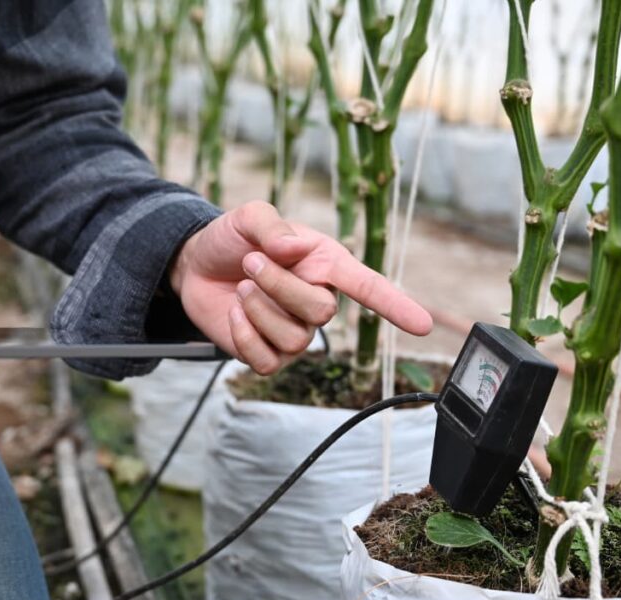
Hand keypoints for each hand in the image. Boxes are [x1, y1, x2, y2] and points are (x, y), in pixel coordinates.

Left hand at [170, 201, 432, 373]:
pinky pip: (267, 361)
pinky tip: (235, 315)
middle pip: (321, 312)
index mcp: (326, 265)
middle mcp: (317, 301)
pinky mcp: (267, 355)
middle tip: (250, 262)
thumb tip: (292, 248)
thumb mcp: (248, 218)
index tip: (424, 325)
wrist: (195, 265)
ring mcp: (295, 332)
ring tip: (242, 286)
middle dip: (279, 286)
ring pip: (294, 339)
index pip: (369, 288)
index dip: (396, 305)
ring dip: (258, 309)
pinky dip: (244, 336)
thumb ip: (271, 225)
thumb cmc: (232, 239)